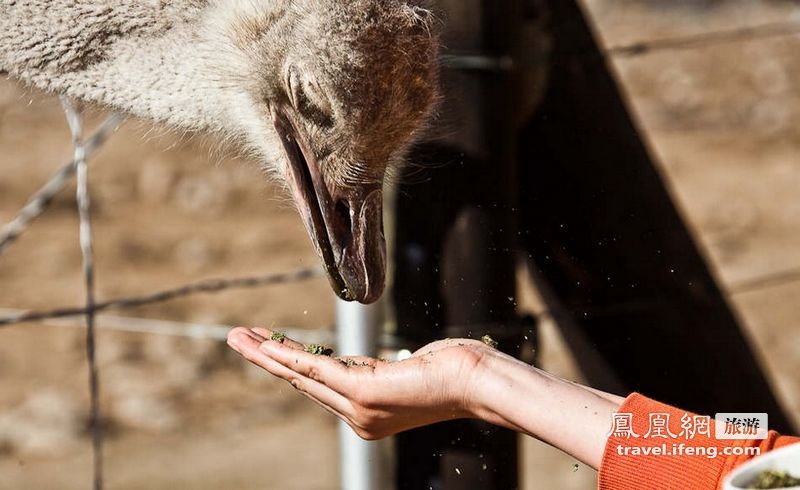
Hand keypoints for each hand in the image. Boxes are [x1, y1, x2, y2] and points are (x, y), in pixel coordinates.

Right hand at [227, 327, 492, 439]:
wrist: (476, 382)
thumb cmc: (451, 371)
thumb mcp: (405, 370)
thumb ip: (376, 371)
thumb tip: (360, 364)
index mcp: (368, 415)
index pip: (320, 387)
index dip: (290, 366)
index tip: (269, 347)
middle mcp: (359, 418)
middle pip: (303, 383)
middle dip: (267, 359)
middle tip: (238, 339)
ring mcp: (359, 408)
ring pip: (302, 376)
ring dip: (267, 354)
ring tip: (240, 337)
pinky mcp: (363, 392)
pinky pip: (316, 370)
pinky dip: (288, 354)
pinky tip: (267, 344)